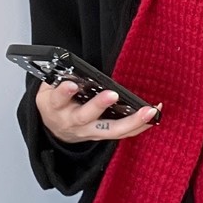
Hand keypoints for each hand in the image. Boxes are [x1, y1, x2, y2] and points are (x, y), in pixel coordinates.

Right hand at [36, 80, 161, 142]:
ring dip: (131, 121)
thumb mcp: (49, 89)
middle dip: (99, 105)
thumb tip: (76, 66)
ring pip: (110, 130)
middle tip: (113, 95)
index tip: (72, 84)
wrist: (55, 128)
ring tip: (148, 111)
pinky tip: (153, 116)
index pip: (58, 99)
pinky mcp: (103, 136)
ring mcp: (89, 132)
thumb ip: (60, 78)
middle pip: (86, 117)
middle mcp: (72, 122)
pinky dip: (139, 126)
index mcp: (56, 107)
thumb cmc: (56, 103)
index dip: (64, 92)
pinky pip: (122, 134)